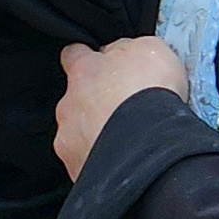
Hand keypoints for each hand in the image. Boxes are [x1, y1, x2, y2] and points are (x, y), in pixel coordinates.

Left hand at [54, 36, 189, 178]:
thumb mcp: (150, 50)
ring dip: (98, 134)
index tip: (98, 64)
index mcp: (84, 70)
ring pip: (79, 133)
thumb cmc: (148, 94)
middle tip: (125, 110)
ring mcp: (69, 139)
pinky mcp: (76, 169)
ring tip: (127, 140)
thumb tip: (125, 52)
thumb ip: (129, 49)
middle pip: (76, 99)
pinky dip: (100, 162)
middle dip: (96, 104)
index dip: (87, 59)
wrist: (147, 145)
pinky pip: (85, 162)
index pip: (74, 55)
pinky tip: (122, 161)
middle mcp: (68, 104)